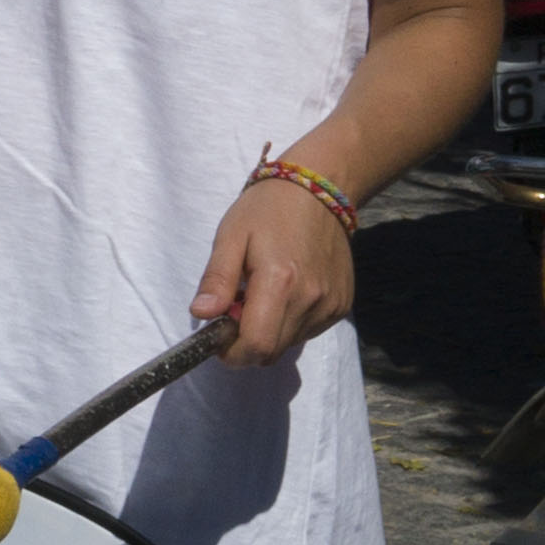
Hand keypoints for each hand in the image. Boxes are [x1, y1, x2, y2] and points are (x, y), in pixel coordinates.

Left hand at [195, 179, 357, 366]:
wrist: (319, 191)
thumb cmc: (266, 210)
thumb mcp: (231, 236)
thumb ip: (218, 279)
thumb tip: (201, 315)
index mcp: (281, 282)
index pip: (257, 345)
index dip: (233, 353)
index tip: (217, 339)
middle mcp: (311, 300)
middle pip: (272, 351)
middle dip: (246, 342)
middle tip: (235, 309)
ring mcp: (332, 305)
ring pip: (290, 343)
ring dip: (269, 332)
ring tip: (260, 295)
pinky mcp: (343, 305)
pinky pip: (308, 330)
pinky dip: (289, 323)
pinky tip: (284, 293)